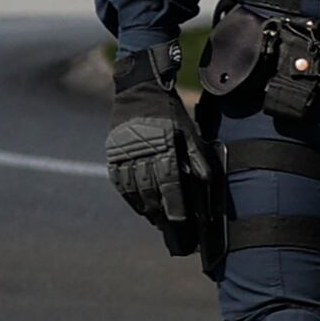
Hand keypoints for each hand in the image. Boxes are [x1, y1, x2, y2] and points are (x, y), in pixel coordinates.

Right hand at [103, 61, 200, 247]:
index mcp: (165, 148)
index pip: (170, 186)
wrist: (139, 89)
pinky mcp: (112, 153)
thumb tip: (207, 184)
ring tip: (155, 221)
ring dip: (145, 209)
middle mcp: (142, 154)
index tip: (182, 226)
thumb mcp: (190, 133)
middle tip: (171, 231)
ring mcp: (124, 154)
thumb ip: (198, 159)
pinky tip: (138, 205)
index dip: (176, 209)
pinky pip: (119, 181)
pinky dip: (128, 196)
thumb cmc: (170, 114)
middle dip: (161, 215)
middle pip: (151, 193)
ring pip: (133, 190)